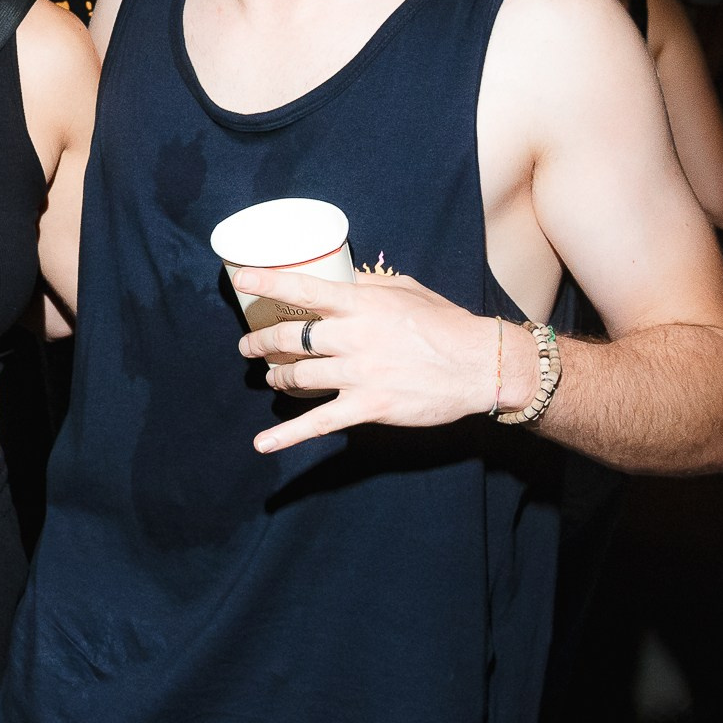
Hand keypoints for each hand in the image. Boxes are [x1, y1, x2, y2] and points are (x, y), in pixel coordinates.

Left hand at [231, 267, 516, 455]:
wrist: (480, 365)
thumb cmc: (446, 324)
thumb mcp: (406, 290)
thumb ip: (367, 285)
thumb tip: (339, 278)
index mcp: (361, 304)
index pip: (304, 289)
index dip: (269, 284)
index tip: (242, 282)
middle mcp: (353, 337)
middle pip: (290, 337)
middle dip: (261, 341)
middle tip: (249, 345)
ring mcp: (358, 373)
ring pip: (298, 375)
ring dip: (277, 376)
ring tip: (271, 376)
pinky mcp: (368, 406)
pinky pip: (319, 422)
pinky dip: (288, 435)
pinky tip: (263, 444)